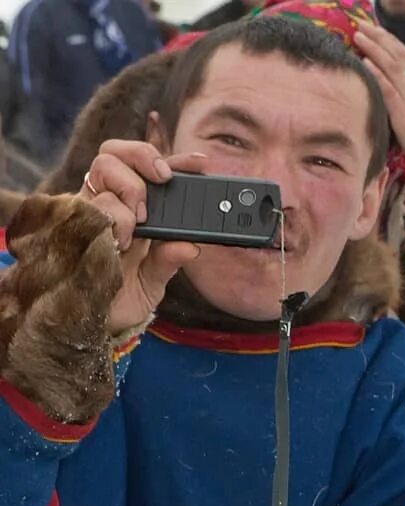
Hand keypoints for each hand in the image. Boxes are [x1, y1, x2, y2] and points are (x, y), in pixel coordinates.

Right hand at [79, 138, 206, 333]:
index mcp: (134, 212)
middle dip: (143, 160)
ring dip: (128, 190)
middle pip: (116, 154)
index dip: (173, 159)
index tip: (200, 163)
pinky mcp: (72, 222)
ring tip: (138, 225)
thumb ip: (169, 261)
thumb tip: (191, 247)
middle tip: (161, 183)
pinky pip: (87, 201)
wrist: (96, 321)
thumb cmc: (124, 295)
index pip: (149, 171)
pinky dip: (110, 215)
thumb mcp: (154, 281)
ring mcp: (89, 210)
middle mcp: (110, 204)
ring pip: (102, 169)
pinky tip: (119, 242)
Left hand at [352, 22, 404, 169]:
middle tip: (362, 24)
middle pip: (400, 56)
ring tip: (358, 36)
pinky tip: (365, 62)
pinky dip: (376, 74)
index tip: (377, 31)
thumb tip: (399, 91)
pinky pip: (389, 90)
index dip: (392, 42)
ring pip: (393, 67)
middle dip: (380, 37)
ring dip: (374, 49)